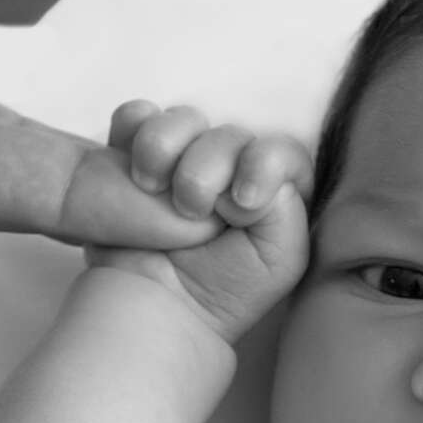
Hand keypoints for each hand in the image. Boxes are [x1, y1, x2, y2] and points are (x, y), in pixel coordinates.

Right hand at [92, 103, 314, 344]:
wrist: (156, 306)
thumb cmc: (224, 289)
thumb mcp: (282, 255)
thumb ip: (287, 202)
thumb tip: (250, 164)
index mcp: (272, 190)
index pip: (280, 150)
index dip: (264, 162)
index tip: (243, 201)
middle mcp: (231, 169)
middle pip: (231, 133)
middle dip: (211, 166)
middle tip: (193, 208)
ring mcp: (183, 161)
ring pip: (185, 119)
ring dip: (169, 148)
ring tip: (156, 190)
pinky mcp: (137, 158)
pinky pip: (136, 117)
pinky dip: (134, 129)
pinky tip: (138, 170)